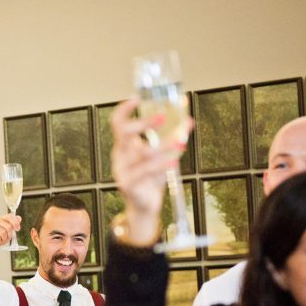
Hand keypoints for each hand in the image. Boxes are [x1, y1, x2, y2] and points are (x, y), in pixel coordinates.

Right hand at [0, 214, 21, 256]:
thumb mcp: (8, 231)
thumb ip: (13, 224)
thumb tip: (19, 218)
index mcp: (1, 219)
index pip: (9, 216)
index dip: (15, 222)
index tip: (18, 229)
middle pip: (8, 226)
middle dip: (9, 234)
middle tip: (6, 237)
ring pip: (3, 233)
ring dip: (4, 238)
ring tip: (1, 239)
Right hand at [110, 98, 191, 245]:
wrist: (144, 207)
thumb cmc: (151, 179)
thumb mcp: (161, 156)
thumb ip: (172, 139)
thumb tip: (188, 120)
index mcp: (123, 146)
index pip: (117, 123)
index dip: (124, 109)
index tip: (137, 97)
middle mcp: (119, 156)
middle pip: (124, 133)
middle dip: (144, 123)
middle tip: (162, 117)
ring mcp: (122, 171)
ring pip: (144, 153)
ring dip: (165, 145)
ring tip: (181, 142)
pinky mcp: (129, 185)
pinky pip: (146, 171)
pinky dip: (162, 165)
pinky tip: (173, 162)